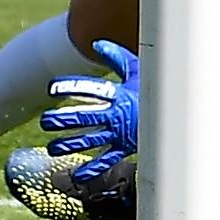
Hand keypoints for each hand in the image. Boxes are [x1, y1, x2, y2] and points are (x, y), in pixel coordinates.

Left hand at [39, 40, 141, 188]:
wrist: (175, 113)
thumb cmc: (151, 89)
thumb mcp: (136, 70)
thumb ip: (115, 57)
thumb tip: (96, 43)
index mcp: (118, 94)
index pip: (91, 89)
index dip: (71, 87)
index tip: (52, 88)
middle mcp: (117, 114)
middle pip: (84, 117)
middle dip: (62, 120)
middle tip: (44, 121)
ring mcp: (120, 133)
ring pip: (90, 140)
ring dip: (70, 144)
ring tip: (52, 148)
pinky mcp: (125, 148)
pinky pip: (106, 161)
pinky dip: (91, 170)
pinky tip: (75, 176)